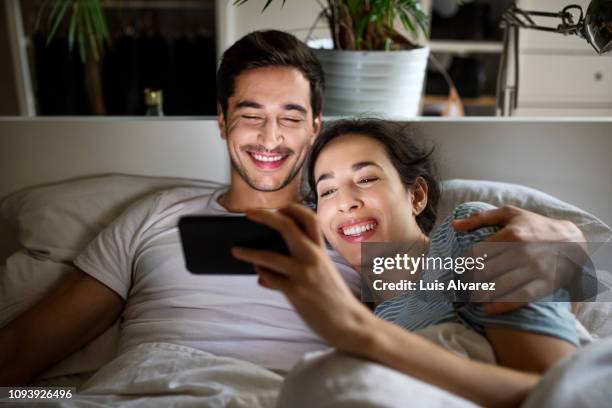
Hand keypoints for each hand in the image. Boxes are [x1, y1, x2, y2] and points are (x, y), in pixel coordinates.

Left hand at [232, 203, 373, 353]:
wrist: (349, 322)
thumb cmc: (335, 298)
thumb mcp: (324, 273)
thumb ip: (302, 263)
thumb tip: (264, 267)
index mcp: (322, 250)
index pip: (309, 218)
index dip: (293, 208)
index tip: (279, 207)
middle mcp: (313, 257)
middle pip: (287, 226)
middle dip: (265, 216)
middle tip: (249, 212)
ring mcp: (303, 274)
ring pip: (269, 256)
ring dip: (249, 253)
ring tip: (235, 250)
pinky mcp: (295, 292)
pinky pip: (270, 279)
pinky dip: (261, 274)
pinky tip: (258, 274)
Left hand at [452, 205, 586, 314]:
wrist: (573, 241)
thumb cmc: (535, 225)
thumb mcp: (510, 214)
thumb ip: (480, 218)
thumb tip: (454, 225)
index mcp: (512, 234)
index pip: (478, 253)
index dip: (464, 264)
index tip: (458, 270)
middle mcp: (523, 251)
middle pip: (485, 272)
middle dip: (468, 281)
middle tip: (461, 286)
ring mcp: (535, 269)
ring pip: (500, 286)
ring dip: (481, 295)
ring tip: (471, 297)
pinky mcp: (546, 284)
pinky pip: (520, 297)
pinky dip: (502, 305)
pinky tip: (488, 309)